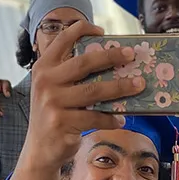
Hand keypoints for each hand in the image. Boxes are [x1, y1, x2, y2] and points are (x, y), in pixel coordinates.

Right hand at [22, 21, 144, 172]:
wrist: (40, 149)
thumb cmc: (54, 115)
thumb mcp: (54, 90)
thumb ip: (71, 75)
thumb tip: (110, 61)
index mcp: (43, 68)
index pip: (62, 41)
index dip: (81, 30)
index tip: (102, 30)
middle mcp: (45, 82)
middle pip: (84, 63)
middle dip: (111, 56)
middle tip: (131, 55)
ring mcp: (52, 102)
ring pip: (94, 91)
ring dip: (121, 87)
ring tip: (139, 85)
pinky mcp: (62, 122)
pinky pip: (95, 117)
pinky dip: (111, 118)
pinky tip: (122, 119)